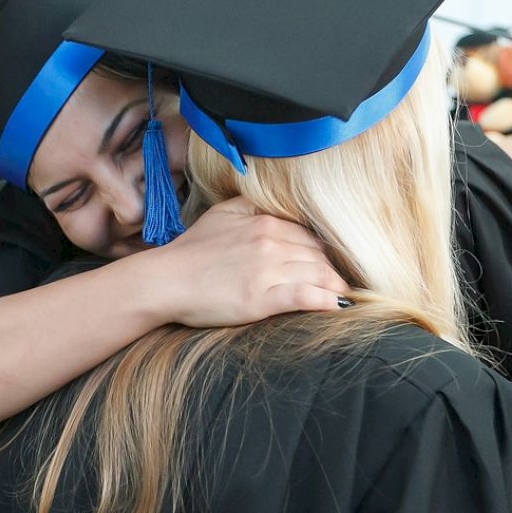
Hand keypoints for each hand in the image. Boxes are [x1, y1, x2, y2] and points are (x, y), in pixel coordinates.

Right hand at [143, 197, 350, 327]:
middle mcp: (270, 242)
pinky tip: (339, 306)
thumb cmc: (191, 250)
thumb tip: (275, 208)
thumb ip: (252, 206)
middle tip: (342, 284)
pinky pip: (303, 297)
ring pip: (316, 275)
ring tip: (345, 296)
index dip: (323, 253)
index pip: (308, 237)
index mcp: (264, 222)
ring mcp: (266, 270)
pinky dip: (325, 300)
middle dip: (333, 271)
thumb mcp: (222, 214)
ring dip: (336, 286)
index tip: (330, 266)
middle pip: (317, 256)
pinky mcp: (260, 298)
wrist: (165, 280)